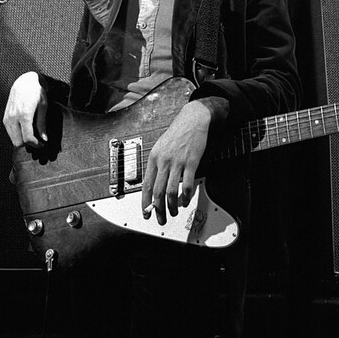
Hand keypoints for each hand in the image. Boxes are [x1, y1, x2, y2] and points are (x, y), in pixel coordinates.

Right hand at [3, 71, 47, 147]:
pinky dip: (17, 135)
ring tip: (32, 136)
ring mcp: (7, 118)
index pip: (27, 138)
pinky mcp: (5, 118)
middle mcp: (13, 118)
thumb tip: (44, 139)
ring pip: (13, 139)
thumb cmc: (35, 92)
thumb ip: (42, 124)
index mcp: (24, 115)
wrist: (24, 82)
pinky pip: (10, 133)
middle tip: (38, 141)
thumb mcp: (43, 107)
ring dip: (22, 140)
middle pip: (18, 142)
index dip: (36, 144)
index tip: (42, 144)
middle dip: (28, 144)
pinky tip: (25, 130)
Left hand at [141, 97, 227, 223]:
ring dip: (172, 206)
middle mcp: (164, 161)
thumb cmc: (177, 133)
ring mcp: (177, 162)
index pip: (146, 185)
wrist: (193, 118)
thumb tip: (153, 184)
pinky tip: (186, 201)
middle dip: (158, 210)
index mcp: (154, 157)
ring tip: (174, 212)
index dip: (145, 202)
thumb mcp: (161, 146)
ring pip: (171, 191)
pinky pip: (187, 184)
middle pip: (157, 192)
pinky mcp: (191, 162)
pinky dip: (186, 197)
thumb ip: (158, 164)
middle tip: (161, 219)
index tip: (146, 213)